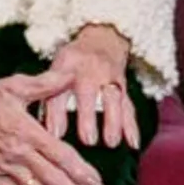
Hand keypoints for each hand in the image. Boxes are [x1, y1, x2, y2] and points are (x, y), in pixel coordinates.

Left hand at [38, 25, 139, 149]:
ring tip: (111, 143)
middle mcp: (90, 71)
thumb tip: (50, 134)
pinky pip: (128, 106)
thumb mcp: (56, 72)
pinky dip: (132, 125)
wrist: (102, 40)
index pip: (59, 89)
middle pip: (89, 92)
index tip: (56, 134)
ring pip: (113, 99)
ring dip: (113, 121)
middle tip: (88, 141)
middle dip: (88, 116)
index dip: (56, 112)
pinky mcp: (123, 89)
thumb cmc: (73, 64)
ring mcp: (109, 79)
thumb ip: (51, 101)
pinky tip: (133, 143)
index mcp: (68, 67)